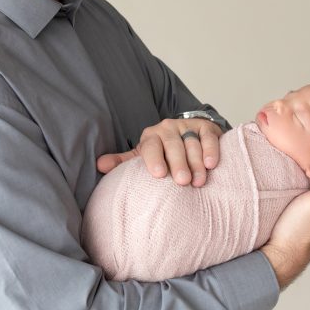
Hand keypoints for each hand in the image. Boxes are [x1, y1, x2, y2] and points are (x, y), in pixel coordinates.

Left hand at [95, 118, 223, 186]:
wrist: (186, 134)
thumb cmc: (162, 152)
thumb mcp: (142, 155)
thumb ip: (123, 161)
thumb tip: (99, 165)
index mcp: (151, 136)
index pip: (150, 146)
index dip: (154, 159)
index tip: (158, 174)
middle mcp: (168, 129)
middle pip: (173, 145)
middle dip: (178, 163)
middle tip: (182, 182)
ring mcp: (188, 127)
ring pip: (192, 143)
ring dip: (196, 163)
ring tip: (199, 181)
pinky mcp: (206, 128)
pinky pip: (209, 137)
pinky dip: (211, 150)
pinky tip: (210, 164)